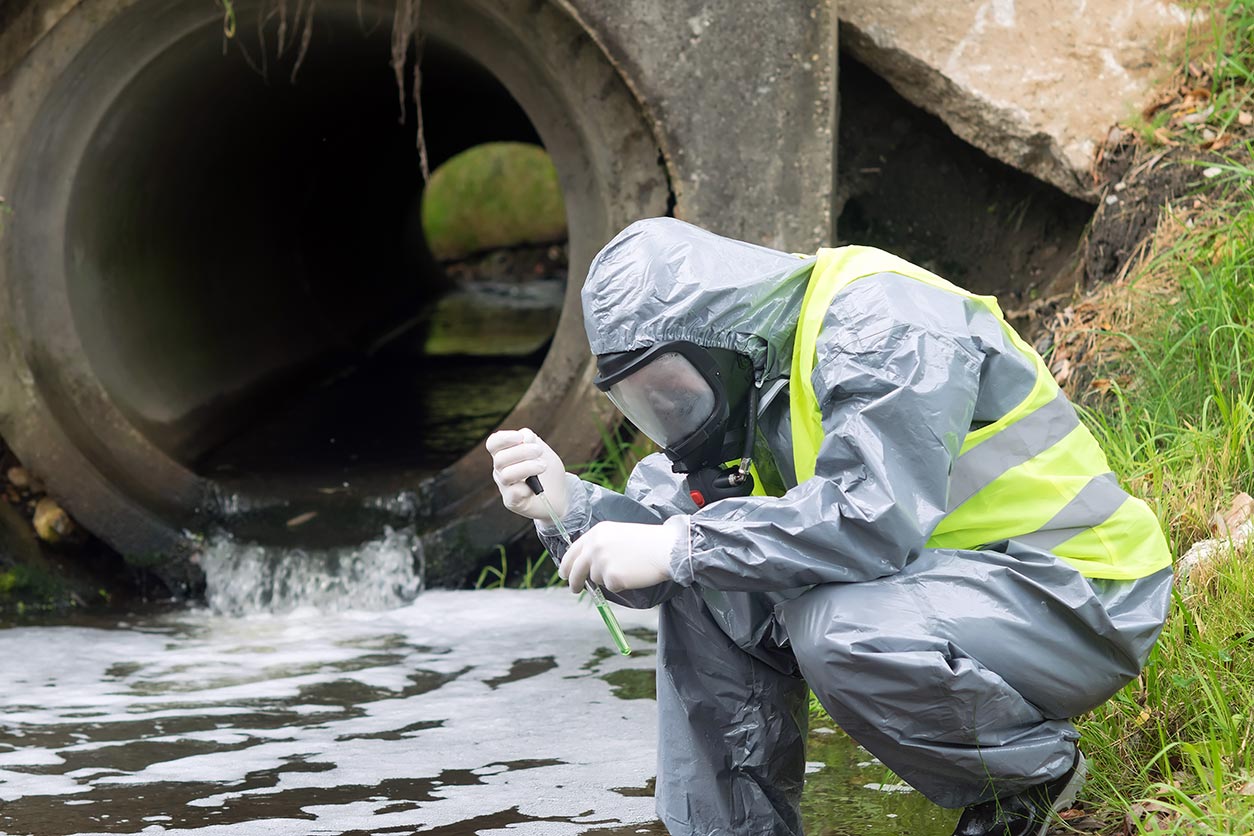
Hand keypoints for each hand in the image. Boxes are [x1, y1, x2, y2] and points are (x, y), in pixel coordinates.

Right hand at [486, 428, 567, 520]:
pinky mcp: (512, 501)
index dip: (503, 438)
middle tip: (540, 451)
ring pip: (506, 475)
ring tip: (543, 466)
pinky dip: (527, 488)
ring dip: (527, 468)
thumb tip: (523, 437)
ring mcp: (504, 487)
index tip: (520, 437)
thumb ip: (531, 439)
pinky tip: (536, 487)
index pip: (493, 444)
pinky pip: (514, 493)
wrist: (559, 494)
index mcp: (504, 453)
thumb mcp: (542, 449)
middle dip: (522, 451)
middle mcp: (500, 470)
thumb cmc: (546, 470)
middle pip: (500, 458)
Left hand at [559, 519, 681, 592]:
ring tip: (627, 568)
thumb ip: (600, 545)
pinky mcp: (611, 577)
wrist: (666, 548)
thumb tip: (587, 564)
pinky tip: (632, 574)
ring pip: (596, 579)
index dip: (567, 564)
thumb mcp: (618, 534)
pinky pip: (611, 587)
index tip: (565, 573)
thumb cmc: (647, 542)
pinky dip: (620, 584)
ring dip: (607, 578)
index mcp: (596, 533)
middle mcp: (594, 546)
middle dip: (574, 581)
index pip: (572, 551)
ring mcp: (601, 562)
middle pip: (575, 569)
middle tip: (575, 588)